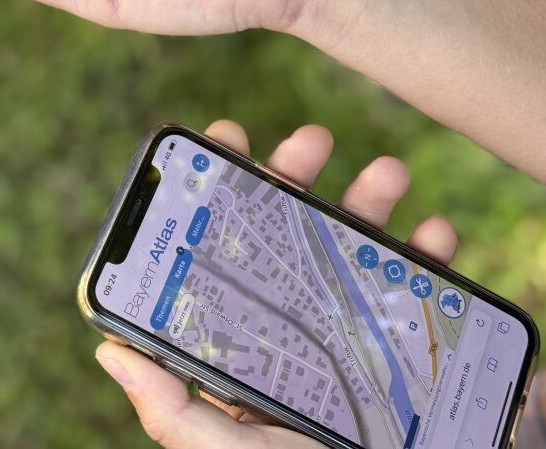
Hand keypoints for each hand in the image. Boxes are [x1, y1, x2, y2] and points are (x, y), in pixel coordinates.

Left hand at [94, 119, 457, 448]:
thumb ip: (172, 409)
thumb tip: (108, 351)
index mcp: (242, 336)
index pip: (224, 249)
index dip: (223, 189)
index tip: (227, 135)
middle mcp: (292, 320)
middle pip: (287, 230)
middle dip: (296, 175)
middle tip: (310, 142)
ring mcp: (350, 325)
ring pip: (354, 244)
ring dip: (371, 199)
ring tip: (388, 171)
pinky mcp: (407, 340)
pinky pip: (420, 286)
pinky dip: (431, 254)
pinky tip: (436, 233)